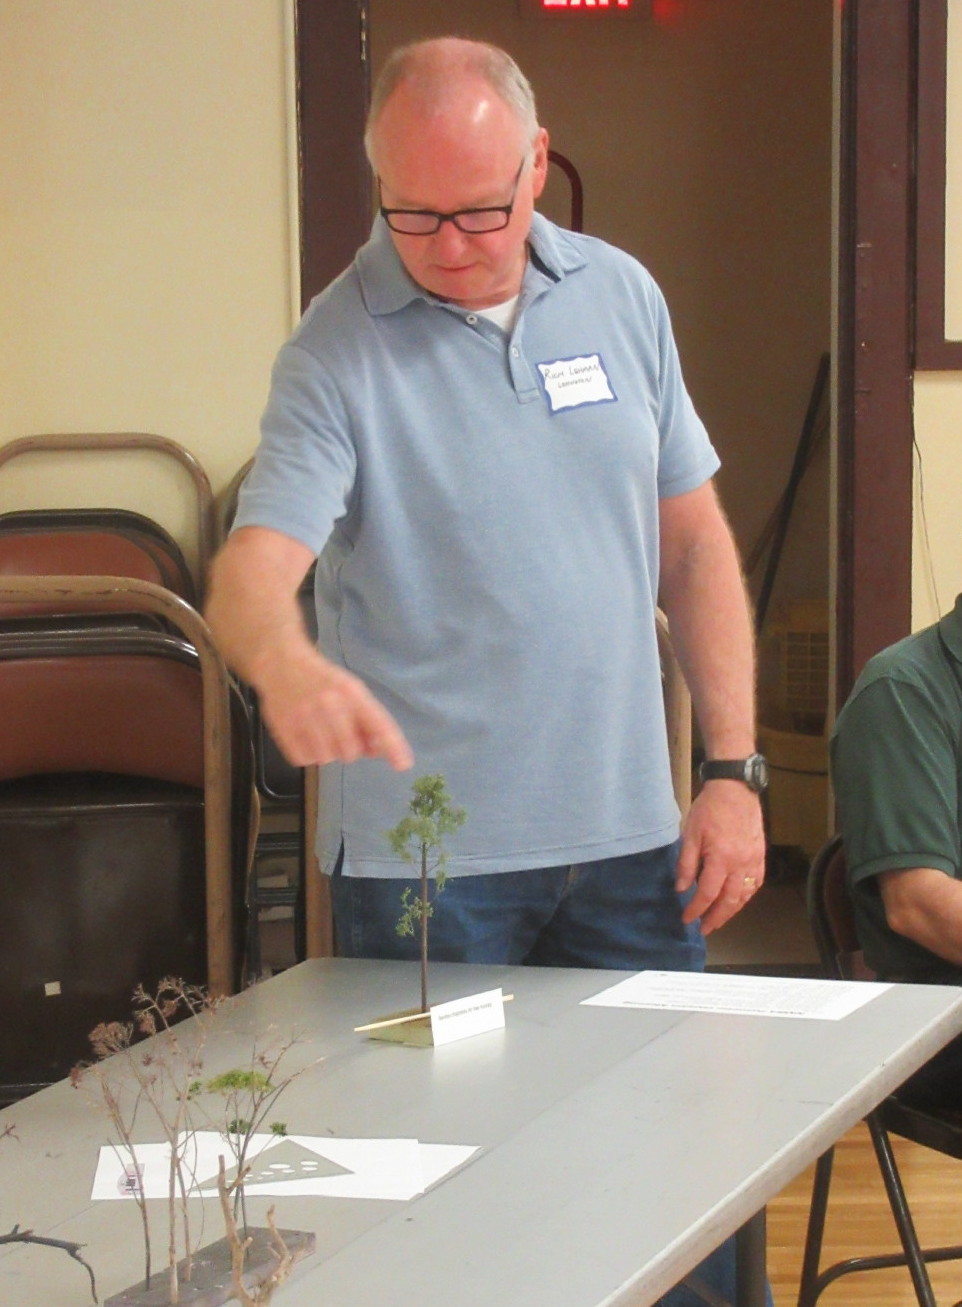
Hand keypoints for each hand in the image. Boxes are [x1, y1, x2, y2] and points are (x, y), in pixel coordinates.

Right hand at [256, 644, 413, 771]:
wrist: (280, 662)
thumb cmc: (321, 679)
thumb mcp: (349, 690)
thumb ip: (365, 719)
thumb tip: (378, 750)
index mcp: (350, 692)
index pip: (378, 723)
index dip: (392, 746)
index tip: (403, 765)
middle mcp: (329, 703)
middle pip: (351, 751)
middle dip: (349, 749)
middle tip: (340, 735)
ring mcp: (304, 716)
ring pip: (326, 758)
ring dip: (327, 751)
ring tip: (320, 732)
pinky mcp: (283, 727)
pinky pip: (304, 759)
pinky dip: (307, 754)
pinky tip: (305, 736)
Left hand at [674, 781, 764, 934]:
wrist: (735, 789)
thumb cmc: (709, 809)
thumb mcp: (690, 834)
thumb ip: (686, 864)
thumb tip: (682, 888)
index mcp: (721, 859)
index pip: (708, 893)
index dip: (696, 909)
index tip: (687, 919)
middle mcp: (741, 864)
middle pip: (729, 900)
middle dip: (716, 918)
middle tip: (704, 929)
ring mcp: (754, 861)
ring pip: (744, 895)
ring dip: (731, 911)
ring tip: (719, 919)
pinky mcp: (761, 855)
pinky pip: (756, 883)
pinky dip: (746, 896)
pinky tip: (737, 901)